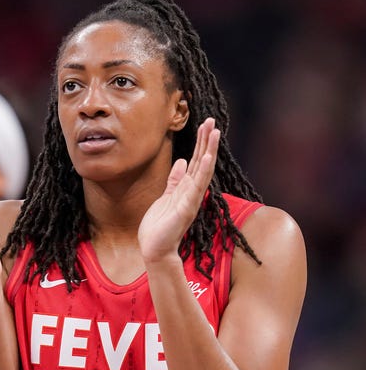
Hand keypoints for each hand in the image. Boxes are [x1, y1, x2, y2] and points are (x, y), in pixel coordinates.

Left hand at [138, 117, 219, 263]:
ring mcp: (190, 200)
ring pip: (202, 171)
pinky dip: (202, 172)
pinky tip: (206, 158)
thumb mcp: (165, 197)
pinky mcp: (185, 208)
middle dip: (206, 141)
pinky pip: (196, 187)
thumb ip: (175, 180)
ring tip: (214, 132)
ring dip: (208, 151)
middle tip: (212, 120)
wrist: (155, 248)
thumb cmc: (159, 226)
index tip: (205, 125)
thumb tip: (181, 161)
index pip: (196, 161)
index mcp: (186, 189)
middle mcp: (192, 192)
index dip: (200, 143)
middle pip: (201, 162)